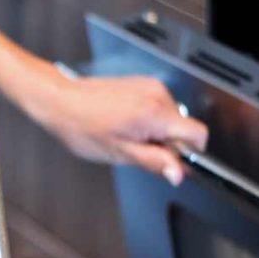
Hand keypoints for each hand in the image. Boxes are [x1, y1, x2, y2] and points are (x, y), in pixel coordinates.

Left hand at [39, 74, 207, 184]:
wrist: (60, 101)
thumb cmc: (80, 126)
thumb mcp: (119, 153)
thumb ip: (154, 162)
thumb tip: (178, 174)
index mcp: (154, 113)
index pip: (198, 134)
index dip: (190, 153)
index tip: (173, 161)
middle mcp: (157, 95)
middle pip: (183, 127)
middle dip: (167, 143)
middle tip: (136, 148)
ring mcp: (150, 86)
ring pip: (171, 118)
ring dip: (155, 131)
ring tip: (125, 134)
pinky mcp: (142, 83)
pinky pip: (158, 107)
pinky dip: (147, 119)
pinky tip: (123, 123)